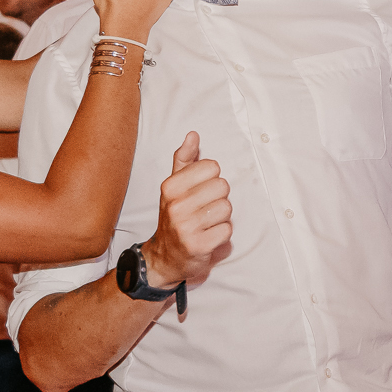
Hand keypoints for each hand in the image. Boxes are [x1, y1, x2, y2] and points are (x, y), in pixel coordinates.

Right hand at [141, 132, 229, 291]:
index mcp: (170, 186)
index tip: (199, 192)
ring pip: (227, 208)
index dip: (211, 179)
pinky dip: (222, 234)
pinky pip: (227, 230)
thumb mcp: (174, 187)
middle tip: (204, 210)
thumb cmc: (174, 217)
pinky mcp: (199, 245)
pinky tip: (208, 236)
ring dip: (221, 217)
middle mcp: (176, 205)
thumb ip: (184, 159)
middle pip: (223, 187)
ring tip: (205, 223)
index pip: (212, 167)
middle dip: (218, 198)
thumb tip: (193, 135)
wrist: (164, 257)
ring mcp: (186, 227)